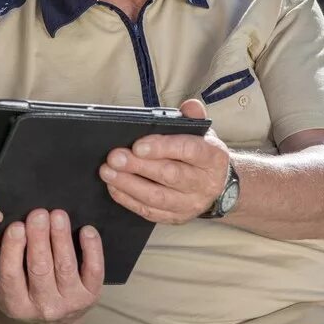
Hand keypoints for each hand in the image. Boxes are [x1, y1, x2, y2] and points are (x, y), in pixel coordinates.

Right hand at [0, 209, 102, 323]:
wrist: (52, 322)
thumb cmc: (20, 294)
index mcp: (15, 303)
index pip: (12, 275)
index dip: (14, 250)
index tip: (15, 225)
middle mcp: (43, 305)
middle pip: (40, 268)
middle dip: (39, 238)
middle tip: (38, 213)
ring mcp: (69, 301)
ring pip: (65, 267)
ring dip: (62, 239)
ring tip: (57, 215)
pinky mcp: (90, 294)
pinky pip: (94, 271)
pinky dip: (93, 250)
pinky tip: (87, 230)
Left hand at [99, 99, 230, 223]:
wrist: (216, 185)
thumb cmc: (200, 154)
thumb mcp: (202, 133)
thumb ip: (193, 118)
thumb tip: (190, 106)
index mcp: (212, 157)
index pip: (189, 150)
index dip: (162, 147)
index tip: (137, 145)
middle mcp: (204, 183)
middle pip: (170, 175)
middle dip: (138, 166)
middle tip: (114, 157)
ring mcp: (190, 204)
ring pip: (157, 197)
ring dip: (128, 184)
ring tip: (107, 172)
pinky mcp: (176, 218)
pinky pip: (150, 212)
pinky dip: (128, 200)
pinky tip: (113, 187)